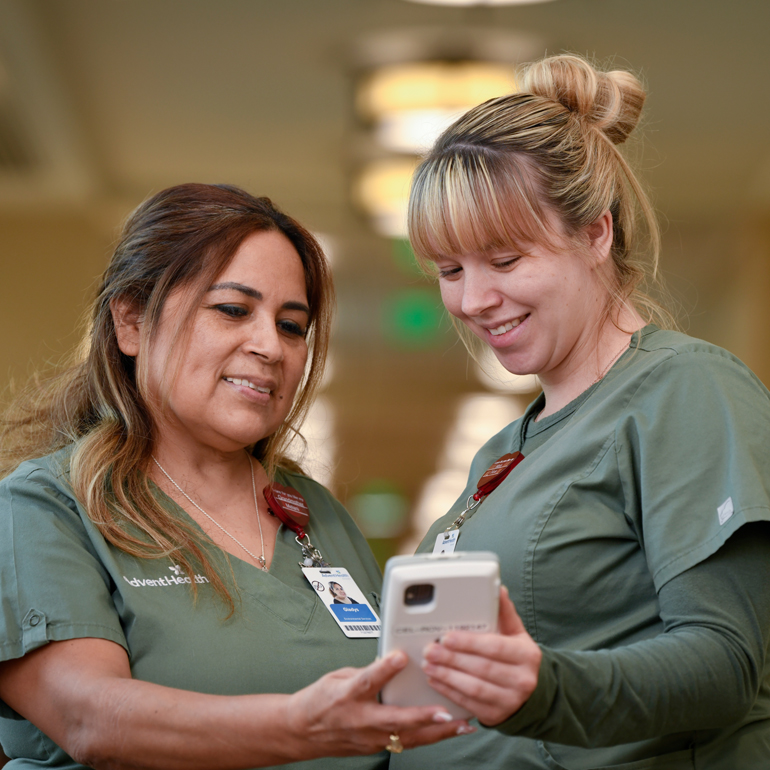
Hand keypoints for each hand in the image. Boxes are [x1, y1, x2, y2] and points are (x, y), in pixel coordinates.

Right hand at [285, 650, 474, 758]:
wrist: (302, 732)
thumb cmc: (320, 699)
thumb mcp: (339, 675)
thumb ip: (368, 670)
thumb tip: (394, 661)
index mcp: (347, 694)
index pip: (367, 681)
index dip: (384, 669)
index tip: (401, 656)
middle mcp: (359, 719)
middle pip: (394, 719)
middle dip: (423, 716)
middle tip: (446, 711)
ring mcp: (369, 738)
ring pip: (407, 738)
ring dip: (436, 732)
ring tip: (462, 725)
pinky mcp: (375, 748)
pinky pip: (406, 743)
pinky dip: (428, 737)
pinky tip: (447, 731)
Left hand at [421, 586, 541, 726]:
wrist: (533, 695)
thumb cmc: (518, 658)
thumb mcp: (517, 634)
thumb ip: (504, 612)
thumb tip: (498, 588)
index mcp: (527, 655)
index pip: (495, 647)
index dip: (469, 642)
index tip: (447, 637)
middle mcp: (522, 680)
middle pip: (481, 668)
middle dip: (452, 658)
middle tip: (430, 649)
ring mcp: (510, 701)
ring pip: (473, 688)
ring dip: (446, 675)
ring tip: (428, 663)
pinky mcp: (496, 716)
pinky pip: (468, 703)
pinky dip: (448, 691)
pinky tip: (435, 679)